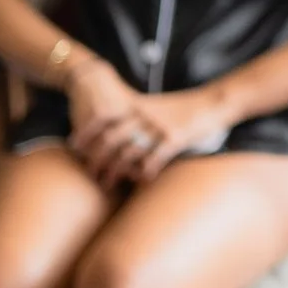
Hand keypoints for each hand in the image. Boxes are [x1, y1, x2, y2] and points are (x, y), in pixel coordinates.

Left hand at [67, 64, 232, 187]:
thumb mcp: (155, 105)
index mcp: (138, 105)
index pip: (104, 118)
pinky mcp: (174, 138)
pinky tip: (140, 181)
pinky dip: (144, 172)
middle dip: (97, 158)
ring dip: (115, 171)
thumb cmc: (183, 107)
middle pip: (111, 138)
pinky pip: (154, 159)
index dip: (87, 133)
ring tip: (107, 185)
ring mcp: (159, 127)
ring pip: (129, 152)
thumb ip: (136, 113)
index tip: (74, 147)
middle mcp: (144, 115)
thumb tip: (117, 130)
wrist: (212, 102)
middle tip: (90, 173)